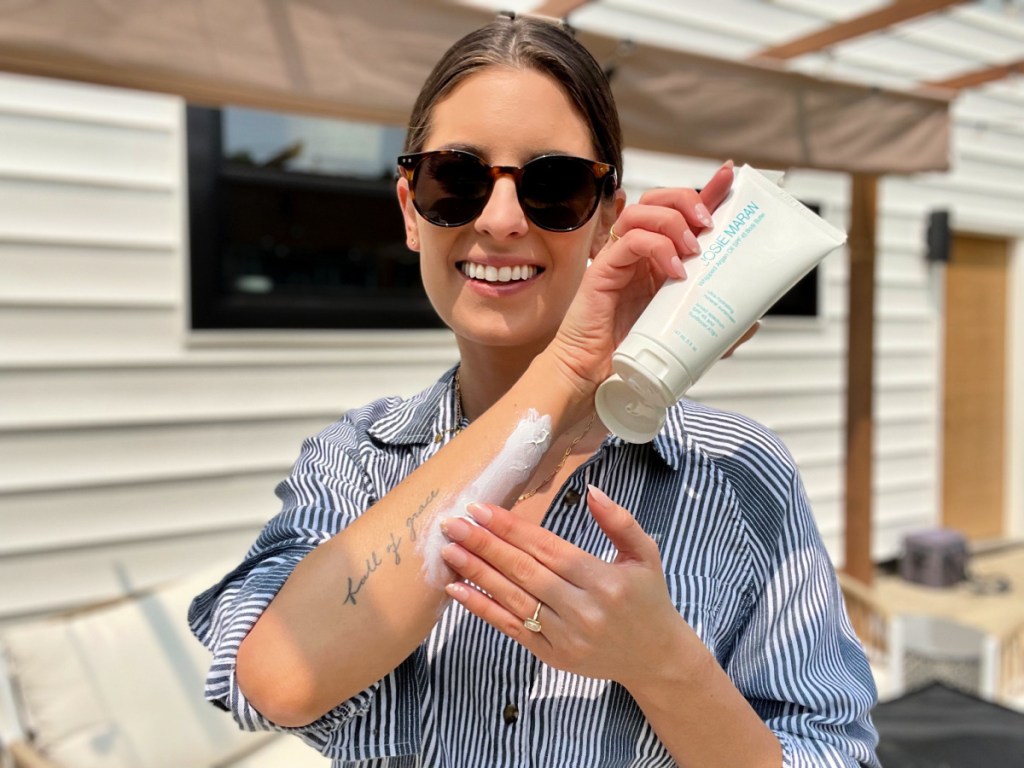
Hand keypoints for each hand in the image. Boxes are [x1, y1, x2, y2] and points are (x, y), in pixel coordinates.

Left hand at [439, 486, 696, 687]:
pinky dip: (482, 609)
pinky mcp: (552, 655)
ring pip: (513, 599)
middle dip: (485, 545)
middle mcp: (583, 609)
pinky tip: (457, 591)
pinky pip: (511, 628)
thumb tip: (592, 491)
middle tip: (453, 524)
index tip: (481, 509)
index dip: (511, 528)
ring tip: (449, 551)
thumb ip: (620, 522)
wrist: (656, 658)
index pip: (547, 549)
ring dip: (477, 573)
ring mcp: (566, 636)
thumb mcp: (645, 555)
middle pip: (524, 572)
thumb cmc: (648, 599)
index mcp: (604, 580)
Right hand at [548, 161, 734, 393]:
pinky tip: (674, 270)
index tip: (729, 176)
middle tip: (710, 225)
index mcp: (659, 260)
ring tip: (693, 250)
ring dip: (673, 222)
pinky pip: (629, 240)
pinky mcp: (603, 270)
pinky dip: (656, 247)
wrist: (600, 379)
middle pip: (660, 198)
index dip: (706, 191)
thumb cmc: (634, 356)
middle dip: (689, 200)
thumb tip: (754, 320)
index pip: (682, 213)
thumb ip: (720, 326)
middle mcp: (639, 253)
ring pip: (643, 211)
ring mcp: (620, 259)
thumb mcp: (688, 337)